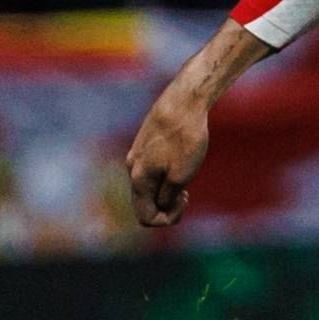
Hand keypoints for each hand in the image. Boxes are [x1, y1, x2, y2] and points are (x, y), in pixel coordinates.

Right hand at [127, 73, 214, 228]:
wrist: (183, 101)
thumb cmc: (185, 139)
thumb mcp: (181, 176)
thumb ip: (167, 198)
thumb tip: (160, 207)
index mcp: (138, 179)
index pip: (145, 216)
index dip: (168, 218)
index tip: (185, 199)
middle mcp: (132, 167)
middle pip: (145, 202)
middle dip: (166, 205)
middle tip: (186, 192)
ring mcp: (136, 154)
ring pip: (148, 185)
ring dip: (166, 189)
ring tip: (185, 175)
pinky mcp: (144, 143)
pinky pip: (151, 170)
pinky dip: (165, 175)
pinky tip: (182, 161)